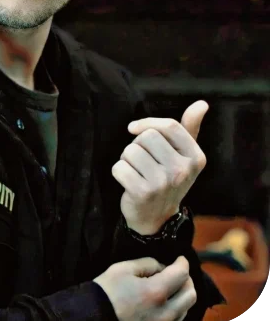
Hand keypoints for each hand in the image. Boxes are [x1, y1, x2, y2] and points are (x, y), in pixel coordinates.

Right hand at [94, 256, 196, 320]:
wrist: (94, 318)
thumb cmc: (107, 291)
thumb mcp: (123, 268)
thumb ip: (147, 264)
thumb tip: (161, 268)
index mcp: (156, 292)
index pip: (181, 274)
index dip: (183, 262)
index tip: (179, 258)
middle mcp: (165, 313)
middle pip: (191, 294)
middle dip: (186, 279)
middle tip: (176, 271)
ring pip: (186, 309)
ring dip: (182, 294)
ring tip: (169, 286)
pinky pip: (176, 320)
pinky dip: (175, 307)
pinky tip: (163, 301)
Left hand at [112, 101, 207, 234]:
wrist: (157, 217)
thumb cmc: (168, 178)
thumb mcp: (183, 155)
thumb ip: (190, 128)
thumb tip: (202, 103)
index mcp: (195, 157)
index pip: (169, 126)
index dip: (147, 123)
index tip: (133, 128)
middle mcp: (183, 170)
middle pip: (147, 137)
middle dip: (137, 145)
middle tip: (143, 161)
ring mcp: (164, 183)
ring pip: (131, 151)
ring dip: (126, 159)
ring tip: (137, 171)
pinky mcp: (143, 192)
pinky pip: (119, 167)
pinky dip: (118, 172)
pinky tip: (128, 182)